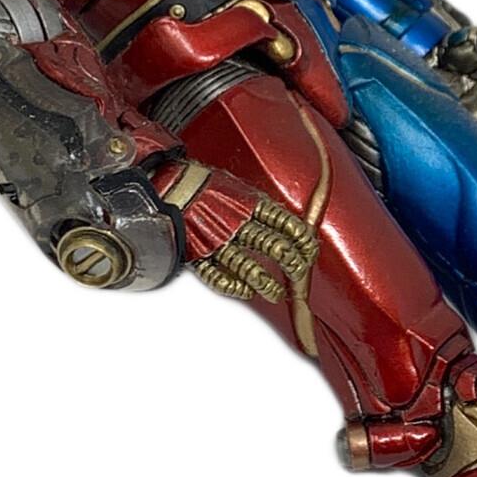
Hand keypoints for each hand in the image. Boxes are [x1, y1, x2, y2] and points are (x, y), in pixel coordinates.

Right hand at [156, 161, 319, 302]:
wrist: (166, 183)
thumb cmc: (203, 184)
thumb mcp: (238, 187)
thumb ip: (259, 207)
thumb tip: (283, 222)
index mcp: (248, 204)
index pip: (285, 223)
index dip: (301, 239)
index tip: (309, 249)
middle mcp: (236, 222)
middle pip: (272, 246)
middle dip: (291, 263)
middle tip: (299, 273)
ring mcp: (216, 240)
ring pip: (248, 266)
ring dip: (266, 283)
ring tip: (276, 293)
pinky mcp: (198, 254)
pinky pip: (217, 276)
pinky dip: (233, 286)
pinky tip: (245, 292)